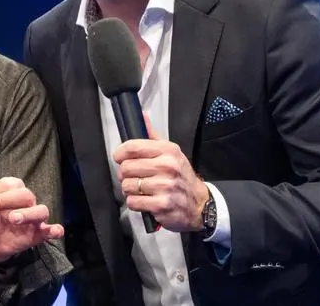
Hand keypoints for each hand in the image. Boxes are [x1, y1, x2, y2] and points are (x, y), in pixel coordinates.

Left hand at [0, 171, 63, 263]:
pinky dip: (53, 230)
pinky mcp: (35, 234)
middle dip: (5, 200)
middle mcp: (24, 200)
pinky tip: (54, 231)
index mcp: (9, 188)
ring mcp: (32, 217)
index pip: (7, 184)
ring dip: (29, 213)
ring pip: (40, 209)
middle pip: (24, 194)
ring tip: (14, 218)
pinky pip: (49, 230)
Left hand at [112, 113, 209, 232]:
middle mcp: (167, 167)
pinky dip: (135, 203)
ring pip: (127, 185)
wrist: (199, 203)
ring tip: (141, 190)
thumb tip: (142, 116)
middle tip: (134, 177)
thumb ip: (153, 136)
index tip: (120, 158)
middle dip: (126, 174)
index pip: (132, 147)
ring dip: (130, 190)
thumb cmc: (181, 176)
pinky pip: (133, 202)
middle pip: (127, 167)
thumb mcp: (171, 152)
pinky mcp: (162, 205)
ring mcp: (165, 186)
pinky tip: (145, 200)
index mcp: (168, 151)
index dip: (120, 153)